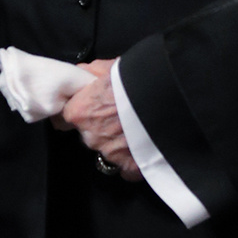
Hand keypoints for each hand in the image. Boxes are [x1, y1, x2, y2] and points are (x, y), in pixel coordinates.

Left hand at [55, 59, 140, 180]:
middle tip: (120, 115)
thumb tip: (81, 75)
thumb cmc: (137, 77)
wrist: (169, 93)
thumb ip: (89, 74)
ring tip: (137, 129)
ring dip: (118, 143)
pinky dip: (133, 161)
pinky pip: (127, 170)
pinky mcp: (132, 166)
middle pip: (89, 136)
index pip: (68, 117)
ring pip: (108, 152)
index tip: (92, 109)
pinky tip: (142, 149)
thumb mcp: (108, 67)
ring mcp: (111, 154)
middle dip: (101, 128)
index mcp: (80, 112)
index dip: (81, 112)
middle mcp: (91, 137)